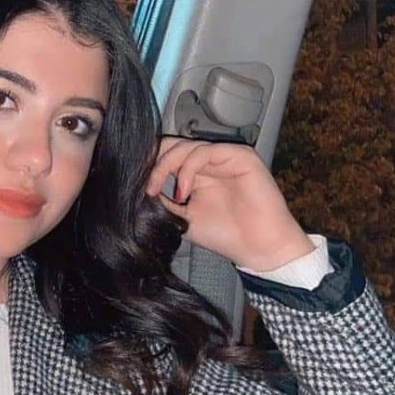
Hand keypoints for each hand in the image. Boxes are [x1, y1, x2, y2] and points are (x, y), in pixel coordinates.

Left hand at [146, 137, 314, 271]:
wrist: (258, 248)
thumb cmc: (226, 235)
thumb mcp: (181, 218)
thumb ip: (162, 201)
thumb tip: (138, 190)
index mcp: (196, 173)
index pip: (168, 156)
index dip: (150, 165)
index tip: (136, 185)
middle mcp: (210, 162)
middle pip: (174, 145)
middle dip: (155, 163)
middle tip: (146, 185)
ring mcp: (225, 156)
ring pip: (186, 147)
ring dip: (167, 167)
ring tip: (166, 194)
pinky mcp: (240, 156)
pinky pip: (204, 152)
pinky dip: (187, 169)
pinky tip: (183, 191)